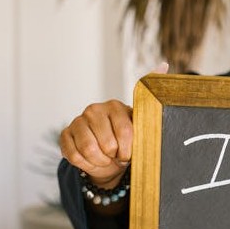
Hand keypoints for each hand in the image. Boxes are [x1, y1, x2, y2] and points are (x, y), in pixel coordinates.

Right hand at [59, 62, 168, 187]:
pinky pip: (74, 156)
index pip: (125, 132)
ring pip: (89, 150)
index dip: (128, 150)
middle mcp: (94, 110)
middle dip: (114, 156)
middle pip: (107, 144)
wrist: (107, 154)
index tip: (129, 153)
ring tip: (106, 158)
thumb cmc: (126, 139)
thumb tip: (164, 64)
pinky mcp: (65, 134)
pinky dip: (86, 164)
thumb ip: (152, 97)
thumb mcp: (142, 123)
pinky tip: (93, 160)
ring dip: (101, 161)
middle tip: (117, 155)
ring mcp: (78, 121)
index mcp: (115, 106)